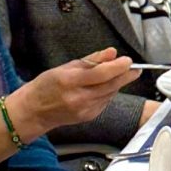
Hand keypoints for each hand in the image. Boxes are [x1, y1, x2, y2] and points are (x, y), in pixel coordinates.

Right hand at [12, 50, 138, 136]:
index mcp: (70, 81)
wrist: (34, 111)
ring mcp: (84, 110)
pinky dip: (109, 93)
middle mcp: (78, 98)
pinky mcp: (88, 117)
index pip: (101, 74)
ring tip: (118, 74)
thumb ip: (91, 60)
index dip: (118, 67)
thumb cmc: (46, 86)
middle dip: (126, 76)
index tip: (128, 61)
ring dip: (117, 84)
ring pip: (110, 94)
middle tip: (136, 68)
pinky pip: (105, 102)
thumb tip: (111, 53)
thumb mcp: (66, 67)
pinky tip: (104, 87)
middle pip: (110, 86)